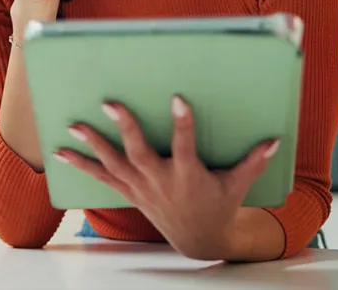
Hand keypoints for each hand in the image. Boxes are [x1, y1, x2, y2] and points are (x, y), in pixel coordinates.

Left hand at [56, 97, 280, 260]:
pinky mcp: (130, 192)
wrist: (198, 240)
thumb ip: (254, 161)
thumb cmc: (219, 206)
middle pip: (139, 153)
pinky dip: (82, 166)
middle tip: (110, 103)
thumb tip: (275, 139)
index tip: (178, 98)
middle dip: (124, 128)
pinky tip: (62, 152)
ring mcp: (142, 188)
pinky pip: (102, 178)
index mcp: (189, 176)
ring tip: (74, 124)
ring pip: (113, 164)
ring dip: (93, 144)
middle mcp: (161, 182)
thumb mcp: (238, 186)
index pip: (185, 146)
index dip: (182, 123)